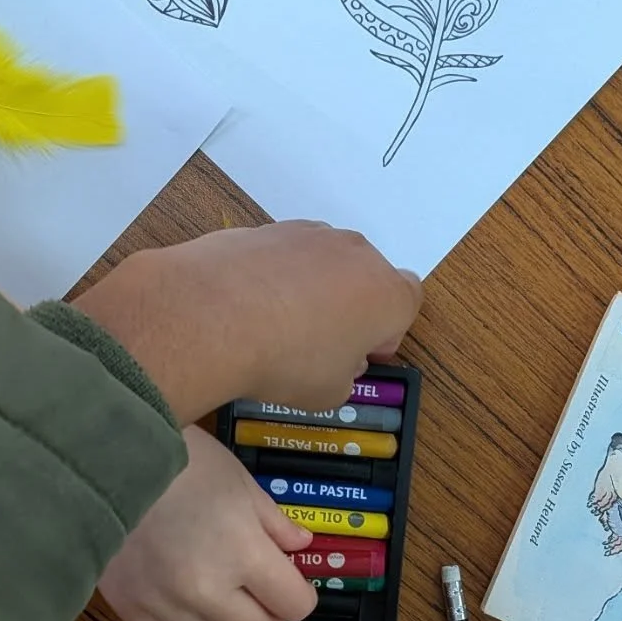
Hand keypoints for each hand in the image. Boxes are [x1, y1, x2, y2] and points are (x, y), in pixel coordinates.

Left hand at [72, 221, 421, 423]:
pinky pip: (283, 255)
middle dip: (350, 308)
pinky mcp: (266, 227)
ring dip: (312, 289)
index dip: (387, 331)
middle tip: (320, 345)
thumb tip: (337, 362)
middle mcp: (356, 254)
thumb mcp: (329, 393)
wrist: (212, 315)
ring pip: (324, 263)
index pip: (408, 302)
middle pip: (366, 278)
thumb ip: (345, 375)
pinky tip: (247, 307)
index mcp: (387, 295)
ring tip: (277, 326)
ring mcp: (309, 234)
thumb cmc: (286, 359)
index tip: (363, 353)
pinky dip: (273, 276)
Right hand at [99, 427, 317, 620]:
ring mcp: (164, 603)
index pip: (294, 605)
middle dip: (265, 614)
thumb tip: (298, 545)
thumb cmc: (176, 457)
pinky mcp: (128, 607)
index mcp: (243, 552)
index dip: (298, 594)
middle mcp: (206, 589)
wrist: (100, 456)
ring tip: (213, 591)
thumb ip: (273, 520)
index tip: (291, 583)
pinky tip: (174, 595)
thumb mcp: (238, 479)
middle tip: (256, 589)